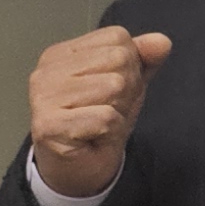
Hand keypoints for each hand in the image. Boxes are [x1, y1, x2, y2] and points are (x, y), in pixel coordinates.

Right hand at [26, 27, 172, 198]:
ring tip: (99, 122)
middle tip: (106, 109)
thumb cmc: (98, 121)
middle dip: (126, 89)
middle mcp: (47, 70)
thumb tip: (161, 42)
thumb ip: (145, 59)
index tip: (111, 91)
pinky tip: (93, 136)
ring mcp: (43, 97)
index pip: (118, 38)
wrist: (80, 167)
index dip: (130, 66)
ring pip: (114, 86)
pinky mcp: (48, 125)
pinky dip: (110, 130)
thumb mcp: (129, 83)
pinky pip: (106, 117)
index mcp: (62, 53)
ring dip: (118, 110)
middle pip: (119, 59)